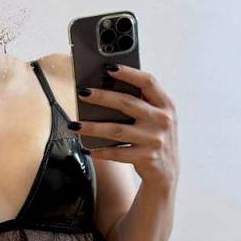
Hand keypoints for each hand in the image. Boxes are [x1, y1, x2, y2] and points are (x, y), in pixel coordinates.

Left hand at [74, 65, 178, 188]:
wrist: (167, 173)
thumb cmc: (155, 138)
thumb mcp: (157, 117)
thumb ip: (141, 103)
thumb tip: (105, 88)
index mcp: (166, 105)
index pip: (148, 82)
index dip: (128, 73)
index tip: (108, 67)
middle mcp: (162, 120)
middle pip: (127, 103)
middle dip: (101, 96)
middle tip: (82, 93)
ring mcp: (154, 140)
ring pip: (116, 130)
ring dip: (92, 127)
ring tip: (74, 124)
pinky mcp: (145, 158)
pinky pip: (116, 153)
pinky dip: (99, 151)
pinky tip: (87, 148)